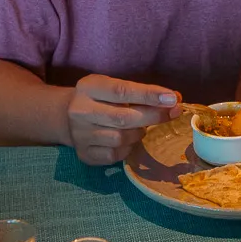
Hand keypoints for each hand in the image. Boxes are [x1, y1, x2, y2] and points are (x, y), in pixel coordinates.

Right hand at [63, 74, 178, 165]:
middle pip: (123, 118)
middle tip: (173, 113)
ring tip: (141, 127)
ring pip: (120, 138)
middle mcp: (80, 111)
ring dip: (138, 133)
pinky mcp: (85, 154)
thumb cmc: (100, 99)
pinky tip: (128, 140)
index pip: (121, 91)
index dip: (149, 95)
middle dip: (153, 116)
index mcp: (88, 87)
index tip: (173, 98)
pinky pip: (115, 155)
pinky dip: (127, 148)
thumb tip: (173, 99)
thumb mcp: (114, 87)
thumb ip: (140, 92)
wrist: (67, 117)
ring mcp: (80, 135)